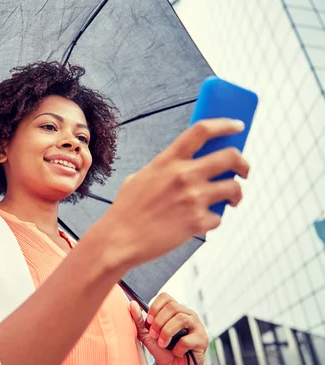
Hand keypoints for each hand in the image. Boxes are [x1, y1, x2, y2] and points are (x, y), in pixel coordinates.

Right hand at [95, 118, 249, 269]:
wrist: (119, 240)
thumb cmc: (127, 210)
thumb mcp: (141, 178)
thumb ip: (165, 169)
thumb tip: (187, 165)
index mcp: (167, 161)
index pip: (202, 131)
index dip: (225, 124)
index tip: (238, 126)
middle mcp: (183, 175)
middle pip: (230, 157)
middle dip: (244, 163)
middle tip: (244, 171)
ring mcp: (193, 199)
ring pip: (233, 188)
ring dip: (236, 194)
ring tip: (231, 200)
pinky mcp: (197, 222)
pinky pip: (218, 217)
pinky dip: (213, 220)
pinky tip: (200, 223)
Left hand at [129, 293, 208, 364]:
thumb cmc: (161, 350)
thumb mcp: (147, 334)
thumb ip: (139, 320)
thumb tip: (132, 304)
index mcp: (175, 310)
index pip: (166, 297)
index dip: (155, 307)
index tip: (148, 321)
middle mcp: (188, 315)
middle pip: (172, 307)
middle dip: (159, 322)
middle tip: (153, 335)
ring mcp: (197, 326)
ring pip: (181, 319)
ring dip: (167, 332)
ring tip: (162, 344)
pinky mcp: (202, 340)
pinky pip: (188, 339)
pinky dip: (177, 348)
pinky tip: (176, 352)